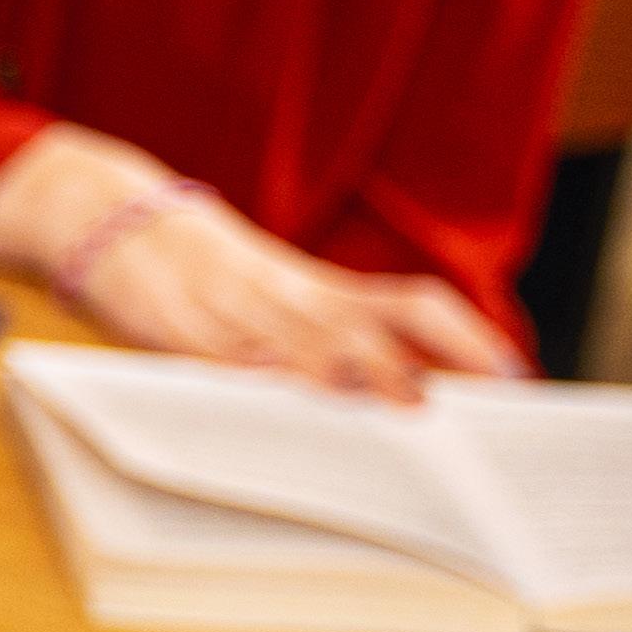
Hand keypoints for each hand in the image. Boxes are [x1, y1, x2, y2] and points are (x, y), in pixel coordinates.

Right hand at [0, 128, 524, 397]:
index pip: (413, 305)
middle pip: (361, 330)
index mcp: (323, 290)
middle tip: (448, 410)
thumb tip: (433, 389)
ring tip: (384, 407)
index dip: (465, 339)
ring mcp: (231, 312)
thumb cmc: (220, 277)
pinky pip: (211, 358)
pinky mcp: (172, 328)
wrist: (118, 222)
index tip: (513, 378)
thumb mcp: (289, 296)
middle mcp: (288, 297)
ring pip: (294, 344)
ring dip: (343, 375)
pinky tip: (271, 398)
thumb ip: (351, 334)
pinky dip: (243, 377)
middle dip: (406, 370)